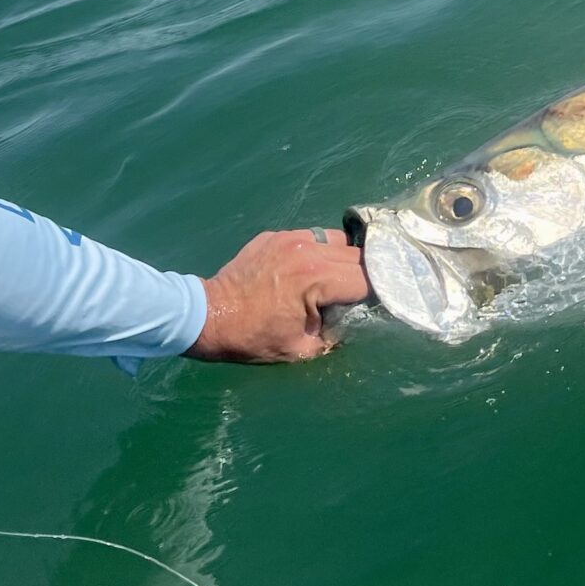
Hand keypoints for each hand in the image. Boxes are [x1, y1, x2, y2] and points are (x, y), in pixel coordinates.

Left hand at [187, 229, 370, 362]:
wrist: (208, 316)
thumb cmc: (253, 337)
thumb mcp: (301, 349)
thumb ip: (334, 334)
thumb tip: (350, 320)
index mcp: (316, 279)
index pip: (366, 279)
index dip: (376, 294)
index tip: (375, 306)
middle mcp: (307, 250)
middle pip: (357, 255)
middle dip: (362, 275)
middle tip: (356, 295)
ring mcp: (289, 238)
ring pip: (336, 239)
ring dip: (342, 259)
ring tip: (333, 279)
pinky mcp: (274, 235)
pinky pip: (309, 237)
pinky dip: (316, 252)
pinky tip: (306, 270)